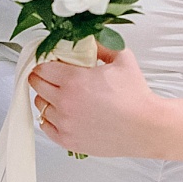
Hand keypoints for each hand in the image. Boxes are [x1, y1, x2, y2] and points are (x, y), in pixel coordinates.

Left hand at [29, 45, 163, 157]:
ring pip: (40, 105)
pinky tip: (61, 113)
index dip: (44, 62)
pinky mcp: (68, 140)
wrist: (146, 127)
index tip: (48, 62)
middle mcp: (65, 102)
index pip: (41, 67)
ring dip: (46, 98)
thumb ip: (102, 45)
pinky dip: (49, 118)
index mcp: (74, 80)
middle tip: (52, 76)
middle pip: (36, 84)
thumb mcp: (122, 58)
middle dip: (42, 77)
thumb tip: (89, 40)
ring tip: (61, 95)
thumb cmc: (136, 98)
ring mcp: (65, 123)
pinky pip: (45, 126)